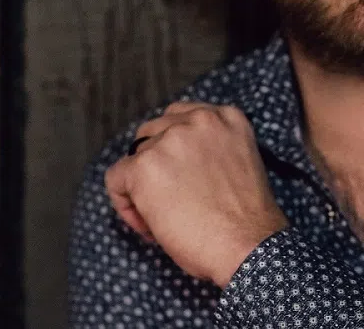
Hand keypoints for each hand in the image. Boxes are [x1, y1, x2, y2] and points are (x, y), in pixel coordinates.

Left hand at [104, 102, 288, 286]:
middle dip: (157, 167)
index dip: (174, 151)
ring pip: (135, 158)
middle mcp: (198, 120)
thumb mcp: (238, 164)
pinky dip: (125, 204)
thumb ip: (211, 150)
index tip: (180, 178)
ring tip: (163, 219)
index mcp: (226, 117)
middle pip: (154, 134)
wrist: (247, 246)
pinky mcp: (144, 166)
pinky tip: (148, 225)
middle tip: (170, 202)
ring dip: (142, 188)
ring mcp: (169, 141)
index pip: (180, 119)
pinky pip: (116, 178)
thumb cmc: (246, 222)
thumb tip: (175, 163)